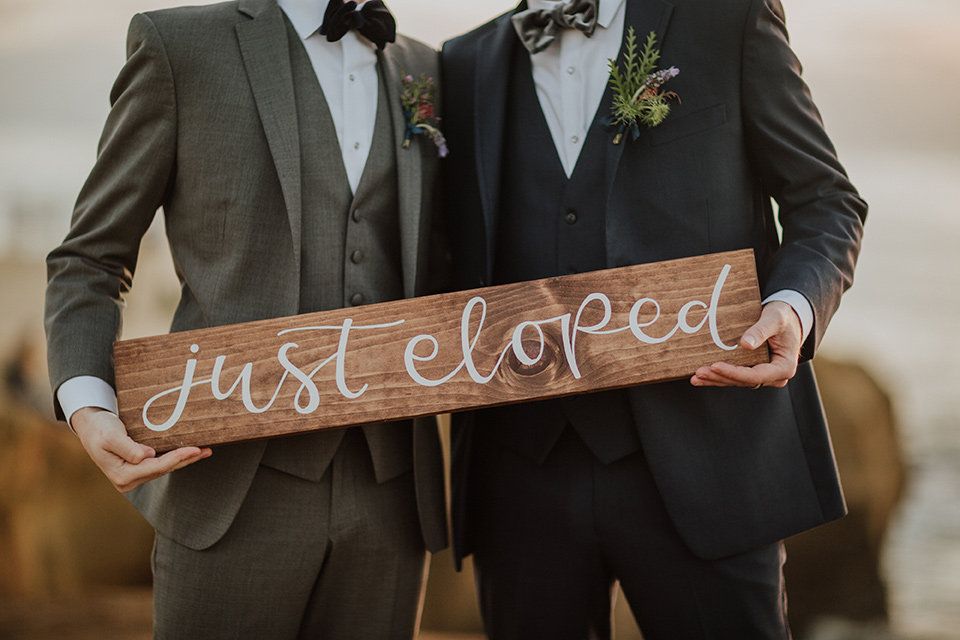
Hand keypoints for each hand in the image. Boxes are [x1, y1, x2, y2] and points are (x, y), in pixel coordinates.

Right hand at [71, 407, 211, 492]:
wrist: (90, 427)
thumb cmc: (99, 429)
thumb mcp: (111, 436)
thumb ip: (128, 447)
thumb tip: (147, 456)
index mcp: (122, 475)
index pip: (156, 467)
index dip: (176, 458)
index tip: (193, 449)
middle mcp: (128, 481)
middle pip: (163, 469)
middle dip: (185, 459)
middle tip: (206, 450)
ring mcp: (133, 477)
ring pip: (164, 468)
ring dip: (184, 460)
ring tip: (204, 451)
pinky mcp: (138, 471)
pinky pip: (160, 465)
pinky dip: (175, 458)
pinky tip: (189, 453)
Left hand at [690, 301, 800, 388]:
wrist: (787, 318)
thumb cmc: (783, 317)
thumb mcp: (775, 319)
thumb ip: (761, 330)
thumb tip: (745, 344)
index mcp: (784, 367)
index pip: (755, 375)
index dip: (734, 372)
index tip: (715, 365)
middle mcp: (773, 376)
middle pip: (743, 381)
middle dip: (720, 377)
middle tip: (699, 372)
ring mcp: (762, 375)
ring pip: (736, 381)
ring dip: (715, 379)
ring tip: (696, 377)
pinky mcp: (752, 371)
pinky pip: (734, 376)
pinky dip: (718, 376)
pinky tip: (701, 377)